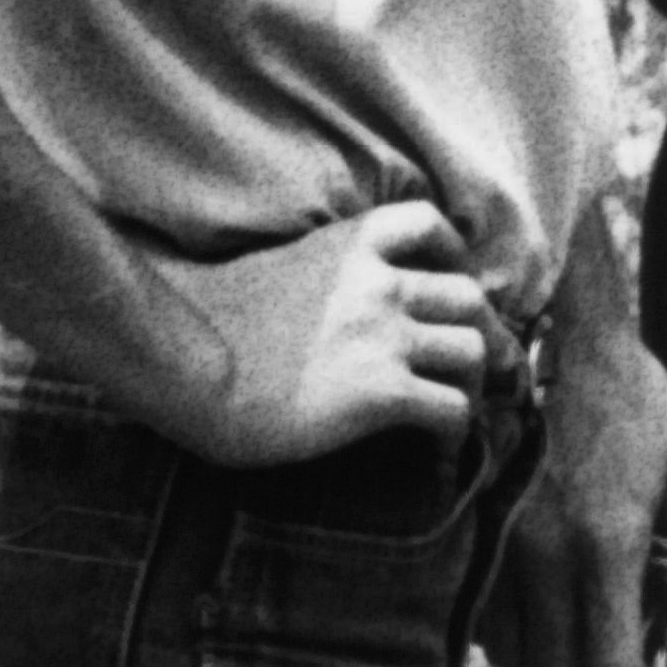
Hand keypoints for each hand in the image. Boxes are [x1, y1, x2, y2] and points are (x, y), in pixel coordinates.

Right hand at [150, 199, 495, 464]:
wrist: (185, 370)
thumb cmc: (208, 325)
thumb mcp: (272, 268)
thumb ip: (321, 272)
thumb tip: (339, 296)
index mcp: (348, 246)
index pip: (429, 223)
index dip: (454, 254)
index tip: (452, 280)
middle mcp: (376, 284)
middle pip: (470, 297)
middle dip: (482, 331)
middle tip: (477, 362)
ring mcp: (383, 337)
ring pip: (474, 350)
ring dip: (474, 381)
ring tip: (457, 404)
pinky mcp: (380, 392)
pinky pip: (453, 408)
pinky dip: (456, 429)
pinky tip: (438, 443)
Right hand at [486, 327, 666, 666]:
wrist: (564, 346)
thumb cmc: (641, 410)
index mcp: (608, 543)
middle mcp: (546, 555)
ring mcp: (504, 546)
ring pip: (515, 655)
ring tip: (590, 650)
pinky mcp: (480, 536)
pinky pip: (490, 620)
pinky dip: (521, 637)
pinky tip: (553, 615)